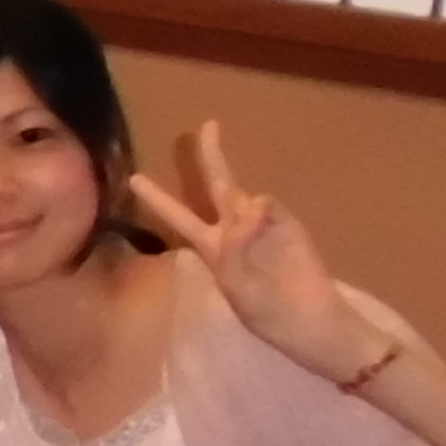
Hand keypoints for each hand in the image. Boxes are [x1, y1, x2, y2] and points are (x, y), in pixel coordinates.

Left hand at [127, 120, 389, 381]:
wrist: (310, 322)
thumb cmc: (267, 312)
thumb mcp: (236, 287)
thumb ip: (236, 249)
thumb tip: (251, 207)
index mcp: (212, 248)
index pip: (179, 217)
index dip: (158, 198)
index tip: (135, 178)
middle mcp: (235, 229)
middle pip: (219, 185)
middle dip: (210, 156)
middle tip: (206, 124)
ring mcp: (265, 224)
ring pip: (243, 194)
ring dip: (241, 212)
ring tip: (254, 244)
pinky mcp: (291, 224)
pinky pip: (268, 205)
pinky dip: (262, 214)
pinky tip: (267, 230)